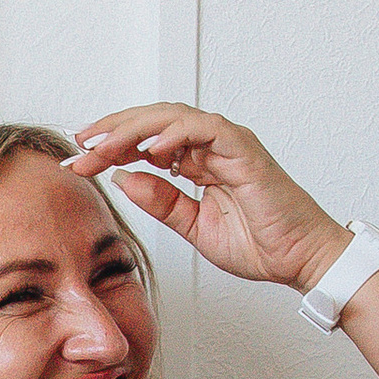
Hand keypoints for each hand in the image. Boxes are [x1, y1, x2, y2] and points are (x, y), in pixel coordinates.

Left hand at [64, 108, 346, 293]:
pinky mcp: (244, 149)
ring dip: (132, 129)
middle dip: (111, 132)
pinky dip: (173, 133)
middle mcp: (211, 145)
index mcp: (198, 160)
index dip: (110, 146)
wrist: (300, 260)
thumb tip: (123, 178)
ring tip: (101, 145)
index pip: (146, 140)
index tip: (79, 161)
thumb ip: (160, 202)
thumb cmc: (259, 244)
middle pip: (152, 122)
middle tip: (79, 146)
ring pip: (171, 118)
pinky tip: (146, 148)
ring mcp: (228, 143)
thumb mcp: (193, 226)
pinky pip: (204, 129)